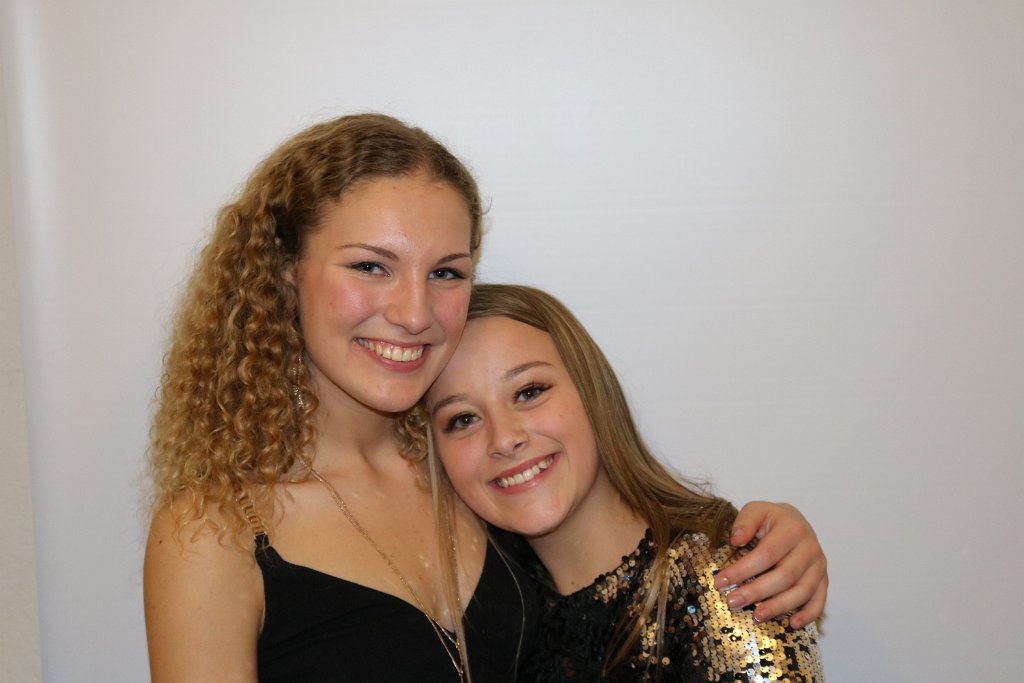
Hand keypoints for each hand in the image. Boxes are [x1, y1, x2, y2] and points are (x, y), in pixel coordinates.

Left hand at [713, 501, 826, 628]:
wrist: (796, 522)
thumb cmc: (772, 520)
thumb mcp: (756, 511)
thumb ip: (745, 522)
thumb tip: (736, 540)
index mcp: (792, 529)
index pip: (765, 554)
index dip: (742, 570)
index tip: (720, 581)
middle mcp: (810, 548)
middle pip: (784, 575)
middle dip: (756, 592)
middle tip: (733, 602)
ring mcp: (819, 566)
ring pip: (802, 591)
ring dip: (779, 606)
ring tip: (757, 616)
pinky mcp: (823, 580)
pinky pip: (819, 600)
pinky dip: (808, 614)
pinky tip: (792, 624)